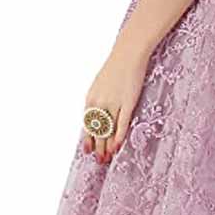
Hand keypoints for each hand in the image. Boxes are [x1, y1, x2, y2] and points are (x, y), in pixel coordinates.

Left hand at [81, 46, 148, 163]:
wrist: (128, 53)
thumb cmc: (116, 67)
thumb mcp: (100, 84)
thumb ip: (98, 99)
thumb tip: (98, 113)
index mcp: (90, 98)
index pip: (87, 124)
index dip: (88, 138)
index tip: (87, 150)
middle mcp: (99, 103)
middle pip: (97, 130)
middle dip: (97, 146)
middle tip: (99, 160)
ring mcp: (113, 103)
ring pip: (108, 130)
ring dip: (107, 145)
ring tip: (107, 157)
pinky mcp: (127, 102)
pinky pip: (121, 123)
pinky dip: (119, 136)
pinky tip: (118, 146)